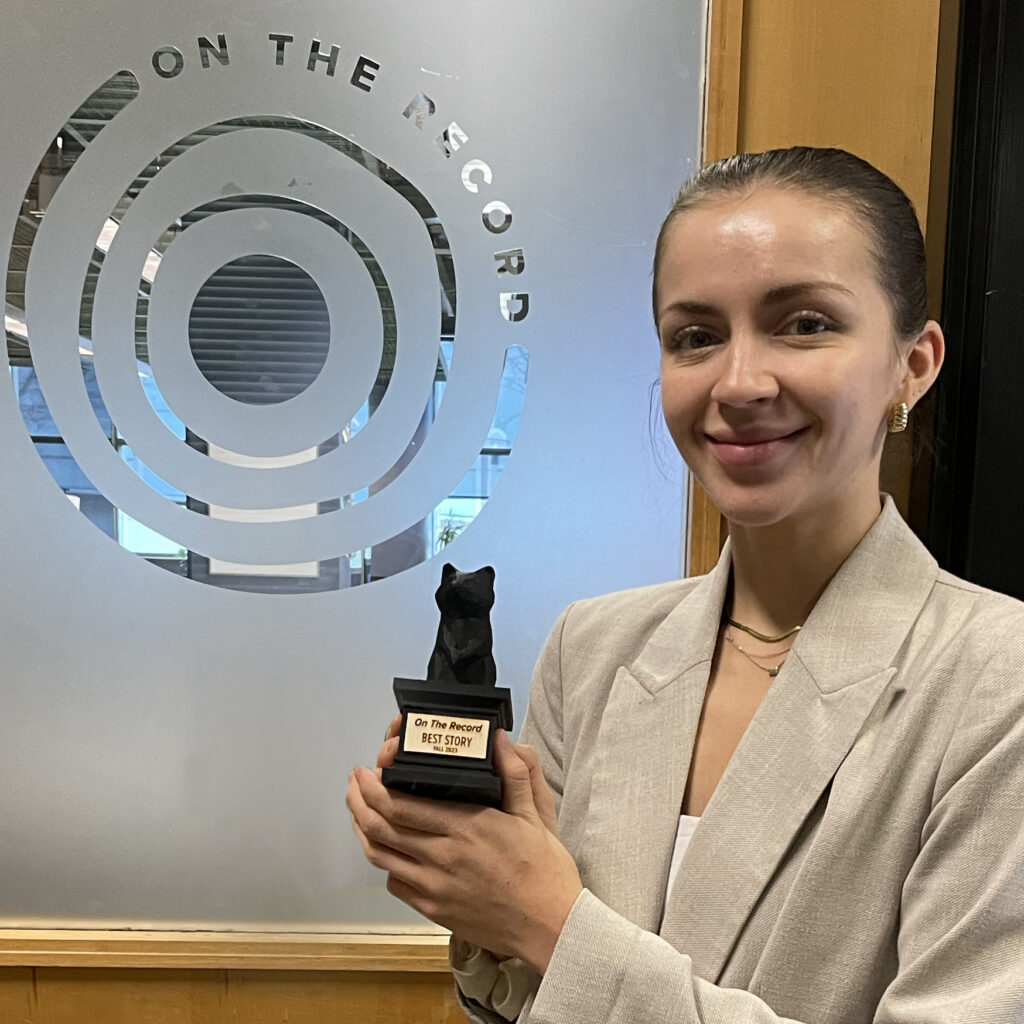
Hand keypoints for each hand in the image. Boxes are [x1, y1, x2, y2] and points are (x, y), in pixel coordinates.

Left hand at [347, 731, 580, 972]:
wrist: (550, 928)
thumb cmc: (545, 871)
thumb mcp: (536, 815)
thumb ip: (516, 773)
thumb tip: (499, 738)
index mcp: (466, 827)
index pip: (402, 805)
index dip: (374, 787)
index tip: (366, 770)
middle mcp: (443, 856)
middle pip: (382, 827)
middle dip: (360, 801)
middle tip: (354, 783)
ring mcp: (435, 887)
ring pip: (381, 856)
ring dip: (362, 830)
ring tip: (357, 810)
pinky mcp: (434, 910)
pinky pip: (395, 883)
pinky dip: (384, 862)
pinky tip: (385, 849)